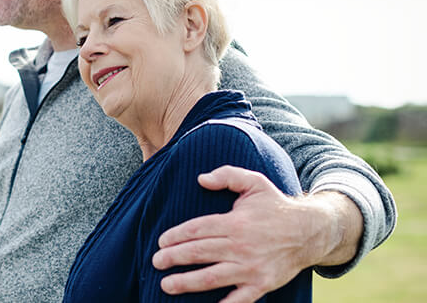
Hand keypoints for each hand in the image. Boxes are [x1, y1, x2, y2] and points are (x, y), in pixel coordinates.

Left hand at [151, 165, 359, 302]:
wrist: (310, 231)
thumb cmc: (275, 206)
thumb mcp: (254, 182)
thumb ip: (227, 175)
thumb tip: (200, 178)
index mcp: (235, 222)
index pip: (197, 229)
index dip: (176, 236)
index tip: (161, 242)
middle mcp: (241, 246)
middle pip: (199, 253)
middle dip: (173, 258)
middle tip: (156, 262)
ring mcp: (251, 268)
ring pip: (212, 277)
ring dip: (186, 282)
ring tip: (166, 285)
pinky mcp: (262, 284)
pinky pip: (239, 300)